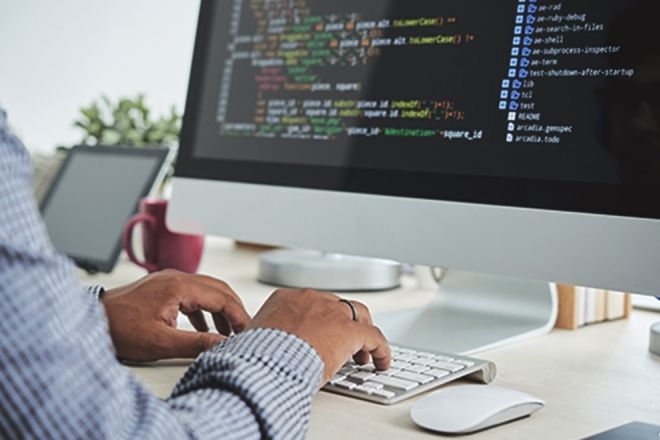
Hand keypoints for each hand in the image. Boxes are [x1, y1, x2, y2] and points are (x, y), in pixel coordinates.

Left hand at [101, 270, 249, 361]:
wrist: (89, 320)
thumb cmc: (119, 328)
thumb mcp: (161, 342)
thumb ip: (197, 343)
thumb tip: (223, 345)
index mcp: (179, 286)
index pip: (221, 297)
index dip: (239, 315)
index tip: (248, 331)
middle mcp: (176, 277)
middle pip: (218, 289)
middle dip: (234, 309)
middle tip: (246, 329)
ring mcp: (169, 280)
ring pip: (206, 290)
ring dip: (220, 309)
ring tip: (230, 331)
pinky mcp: (162, 288)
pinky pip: (192, 294)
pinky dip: (204, 309)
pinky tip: (206, 326)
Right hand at [248, 289, 390, 382]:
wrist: (266, 362)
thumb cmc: (256, 356)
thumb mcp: (253, 340)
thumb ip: (261, 338)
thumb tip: (253, 349)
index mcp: (285, 300)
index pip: (309, 304)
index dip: (319, 320)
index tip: (321, 334)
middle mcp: (311, 300)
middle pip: (336, 305)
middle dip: (343, 322)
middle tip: (346, 341)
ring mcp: (332, 312)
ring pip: (358, 314)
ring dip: (363, 331)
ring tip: (364, 353)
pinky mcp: (349, 331)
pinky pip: (374, 337)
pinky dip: (381, 350)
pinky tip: (382, 362)